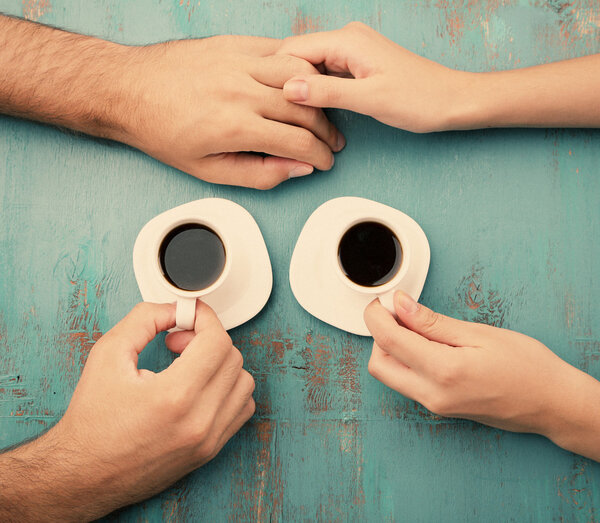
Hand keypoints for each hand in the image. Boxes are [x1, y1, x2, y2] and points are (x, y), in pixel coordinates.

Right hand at [0, 301, 254, 520]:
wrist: (84, 475)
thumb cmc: (92, 421)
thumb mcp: (108, 354)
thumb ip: (145, 319)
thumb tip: (176, 309)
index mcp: (174, 397)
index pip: (217, 342)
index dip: (205, 319)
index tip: (192, 315)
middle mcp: (198, 421)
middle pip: (232, 358)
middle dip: (207, 339)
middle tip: (178, 342)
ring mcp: (208, 440)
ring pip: (243, 382)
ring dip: (221, 364)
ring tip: (189, 366)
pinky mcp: (211, 450)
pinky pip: (241, 408)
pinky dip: (228, 390)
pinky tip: (200, 387)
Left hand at [122, 35, 343, 188]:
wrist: (128, 89)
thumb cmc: (162, 131)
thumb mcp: (208, 171)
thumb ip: (258, 174)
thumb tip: (297, 169)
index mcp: (234, 127)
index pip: (298, 142)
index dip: (319, 156)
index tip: (325, 161)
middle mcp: (240, 90)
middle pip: (305, 110)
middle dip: (326, 131)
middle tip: (330, 142)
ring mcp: (238, 62)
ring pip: (299, 76)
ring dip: (318, 97)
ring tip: (321, 113)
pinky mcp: (233, 43)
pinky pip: (279, 50)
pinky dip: (298, 67)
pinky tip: (302, 83)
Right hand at [279, 22, 472, 132]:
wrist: (451, 100)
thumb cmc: (419, 98)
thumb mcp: (370, 99)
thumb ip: (327, 93)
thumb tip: (288, 89)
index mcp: (347, 40)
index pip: (292, 49)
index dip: (275, 75)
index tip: (265, 101)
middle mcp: (346, 40)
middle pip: (297, 57)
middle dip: (284, 82)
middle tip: (275, 113)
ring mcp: (351, 52)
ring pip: (309, 67)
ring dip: (299, 89)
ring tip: (291, 114)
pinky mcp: (357, 65)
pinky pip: (324, 75)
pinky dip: (315, 91)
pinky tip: (311, 110)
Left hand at [364, 291, 599, 460]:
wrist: (553, 404)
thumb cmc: (528, 367)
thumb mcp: (480, 334)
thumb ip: (433, 322)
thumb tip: (401, 305)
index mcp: (443, 371)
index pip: (388, 340)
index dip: (376, 316)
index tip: (380, 301)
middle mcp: (433, 395)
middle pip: (379, 364)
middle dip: (379, 335)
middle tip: (396, 312)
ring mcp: (435, 406)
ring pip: (391, 376)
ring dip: (391, 348)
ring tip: (417, 326)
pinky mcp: (440, 409)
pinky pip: (408, 384)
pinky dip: (406, 361)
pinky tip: (426, 344)